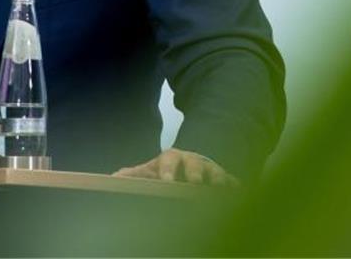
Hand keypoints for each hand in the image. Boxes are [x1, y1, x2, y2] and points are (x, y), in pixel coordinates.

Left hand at [113, 147, 239, 186]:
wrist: (192, 165)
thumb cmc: (169, 170)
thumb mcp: (151, 170)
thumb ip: (134, 175)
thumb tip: (112, 179)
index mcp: (172, 158)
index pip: (169, 160)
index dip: (168, 169)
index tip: (167, 180)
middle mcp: (192, 161)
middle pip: (194, 165)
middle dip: (195, 173)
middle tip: (195, 183)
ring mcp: (210, 170)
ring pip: (215, 173)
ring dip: (217, 180)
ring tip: (218, 191)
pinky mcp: (226, 180)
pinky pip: (232, 183)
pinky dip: (234, 187)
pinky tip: (237, 192)